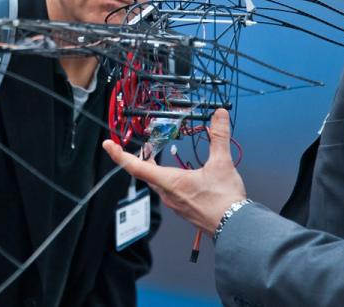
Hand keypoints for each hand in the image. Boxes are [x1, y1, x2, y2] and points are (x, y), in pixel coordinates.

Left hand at [103, 108, 246, 233]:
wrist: (235, 227)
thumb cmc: (224, 201)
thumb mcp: (222, 163)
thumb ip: (219, 136)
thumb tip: (219, 116)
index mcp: (170, 182)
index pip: (136, 166)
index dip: (120, 155)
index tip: (109, 145)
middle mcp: (168, 194)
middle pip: (145, 173)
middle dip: (139, 158)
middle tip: (138, 146)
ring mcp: (174, 203)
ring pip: (157, 183)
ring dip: (155, 169)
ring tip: (156, 157)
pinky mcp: (183, 208)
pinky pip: (168, 191)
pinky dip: (168, 179)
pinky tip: (180, 176)